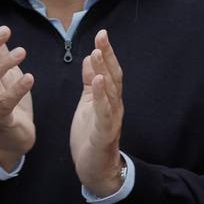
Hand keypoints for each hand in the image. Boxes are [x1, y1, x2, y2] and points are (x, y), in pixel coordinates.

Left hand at [70, 29, 124, 196]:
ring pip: (110, 91)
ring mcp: (111, 119)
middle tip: (102, 36)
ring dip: (104, 71)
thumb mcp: (88, 105)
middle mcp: (115, 106)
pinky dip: (101, 95)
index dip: (106, 53)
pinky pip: (104, 111)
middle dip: (107, 56)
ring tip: (97, 53)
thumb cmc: (91, 137)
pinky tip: (96, 81)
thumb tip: (88, 59)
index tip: (101, 33)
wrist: (95, 169)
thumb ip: (89, 84)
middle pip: (113, 76)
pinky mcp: (104, 132)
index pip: (110, 72)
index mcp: (109, 99)